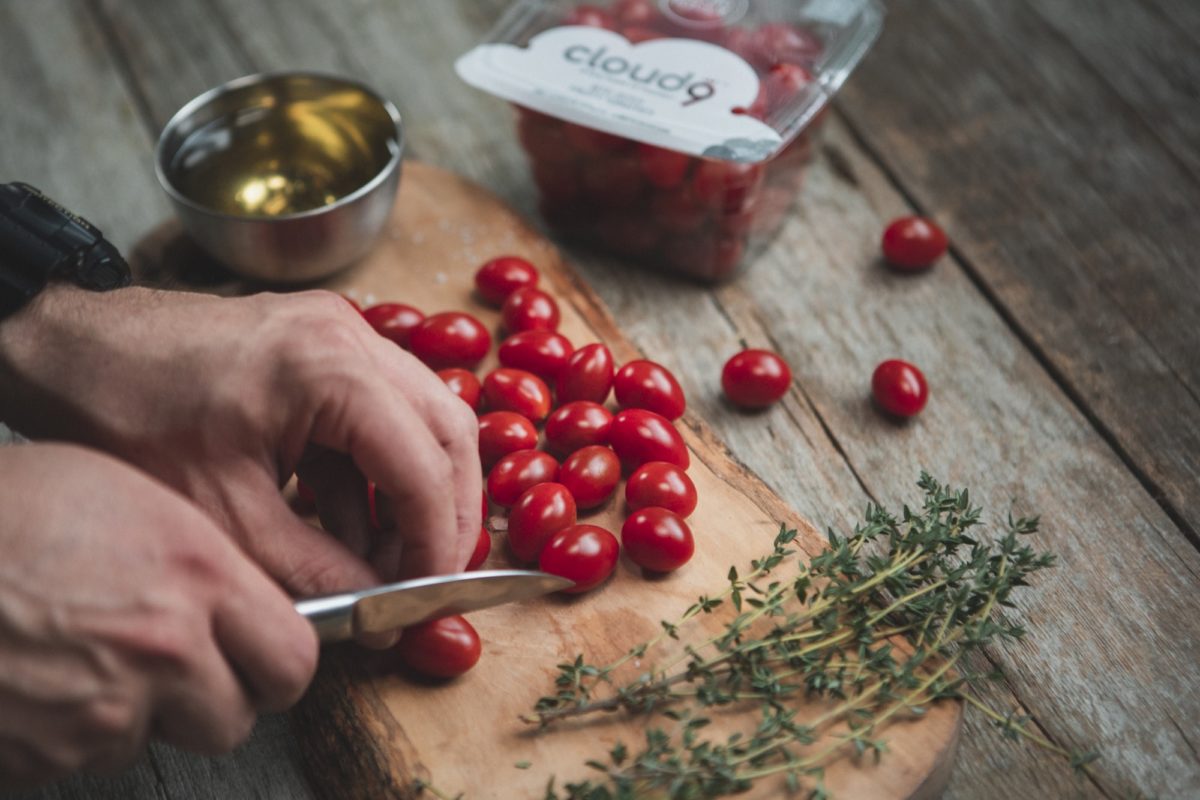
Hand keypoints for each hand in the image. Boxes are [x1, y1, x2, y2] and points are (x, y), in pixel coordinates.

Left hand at [0, 286, 480, 604]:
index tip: (424, 597)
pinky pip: (380, 412)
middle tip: (427, 575)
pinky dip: (376, 471)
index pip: (424, 467)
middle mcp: (351, 337)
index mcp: (331, 368)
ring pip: (424, 417)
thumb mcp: (226, 516)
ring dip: (416, 491)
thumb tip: (376, 610)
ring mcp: (341, 333)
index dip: (435, 542)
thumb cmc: (130, 417)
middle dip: (447, 512)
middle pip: (449, 429)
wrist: (73, 351)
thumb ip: (315, 568)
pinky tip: (347, 525)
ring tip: (383, 559)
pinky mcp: (324, 346)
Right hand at [0, 444, 316, 787]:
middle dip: (215, 697)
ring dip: (139, 713)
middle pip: (236, 718)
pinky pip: (85, 759)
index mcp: (194, 577)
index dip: (279, 660)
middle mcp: (160, 650)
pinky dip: (72, 731)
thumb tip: (243, 601)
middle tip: (178, 662)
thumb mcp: (128, 497)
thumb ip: (204, 559)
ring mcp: (98, 713)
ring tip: (86, 653)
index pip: (295, 659)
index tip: (264, 652)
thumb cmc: (3, 511)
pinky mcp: (43, 757)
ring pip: (156, 739)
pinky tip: (43, 676)